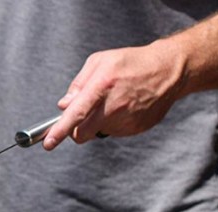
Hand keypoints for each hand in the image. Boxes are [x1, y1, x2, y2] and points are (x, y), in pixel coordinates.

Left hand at [44, 41, 187, 149]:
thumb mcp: (99, 62)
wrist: (169, 70)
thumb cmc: (130, 62)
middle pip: (82, 134)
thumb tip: (64, 105)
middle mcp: (114, 106)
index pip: (76, 114)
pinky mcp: (136, 128)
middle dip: (75, 131)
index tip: (49, 143)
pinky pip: (115, 132)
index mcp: (102, 86)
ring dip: (98, 123)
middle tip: (80, 118)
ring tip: (114, 101)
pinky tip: (126, 106)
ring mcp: (126, 120)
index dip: (60, 131)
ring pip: (98, 132)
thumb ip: (78, 84)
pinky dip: (114, 123)